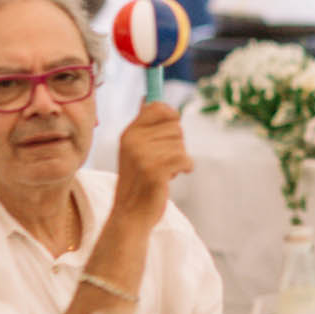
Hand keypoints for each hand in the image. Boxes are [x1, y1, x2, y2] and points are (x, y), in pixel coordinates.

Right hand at [114, 100, 193, 226]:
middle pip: (175, 126)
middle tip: (163, 160)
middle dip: (176, 143)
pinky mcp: (156, 171)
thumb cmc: (138, 181)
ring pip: (181, 144)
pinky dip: (185, 168)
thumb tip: (150, 99)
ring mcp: (144, 156)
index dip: (171, 116)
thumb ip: (143, 126)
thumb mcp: (134, 150)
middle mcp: (134, 141)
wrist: (130, 215)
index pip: (158, 107)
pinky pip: (185, 159)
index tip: (171, 128)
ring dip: (179, 159)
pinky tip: (172, 177)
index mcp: (129, 133)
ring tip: (164, 171)